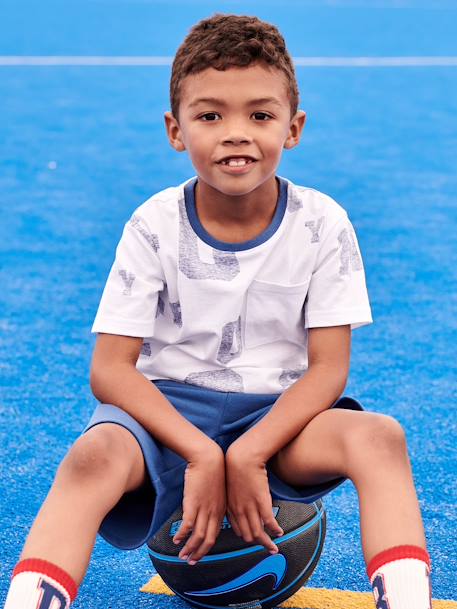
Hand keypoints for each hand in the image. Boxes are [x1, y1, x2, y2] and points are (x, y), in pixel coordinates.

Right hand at [172, 444, 225, 564]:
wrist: (208, 457)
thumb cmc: (212, 470)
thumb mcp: (217, 489)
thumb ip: (214, 502)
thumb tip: (206, 511)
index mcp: (221, 509)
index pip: (215, 533)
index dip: (207, 547)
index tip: (199, 554)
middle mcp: (214, 512)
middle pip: (209, 539)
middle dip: (200, 554)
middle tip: (191, 562)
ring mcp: (204, 508)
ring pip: (199, 536)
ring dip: (190, 549)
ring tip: (182, 556)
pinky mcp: (193, 503)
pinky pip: (188, 525)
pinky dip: (183, 535)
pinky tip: (176, 540)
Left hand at [225, 441, 283, 553]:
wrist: (242, 457)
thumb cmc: (236, 467)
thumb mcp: (231, 485)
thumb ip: (235, 497)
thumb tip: (242, 502)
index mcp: (230, 507)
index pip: (238, 529)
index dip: (247, 535)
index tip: (254, 539)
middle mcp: (239, 511)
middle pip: (248, 535)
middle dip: (258, 544)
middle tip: (267, 546)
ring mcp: (250, 508)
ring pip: (258, 534)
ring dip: (267, 543)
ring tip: (274, 548)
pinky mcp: (261, 502)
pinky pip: (268, 522)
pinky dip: (274, 530)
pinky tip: (279, 532)